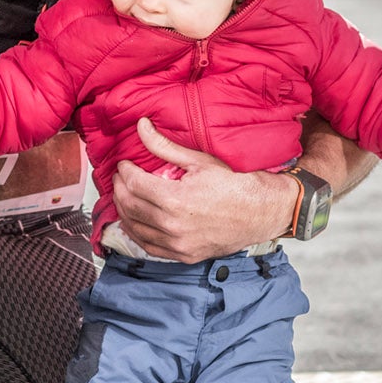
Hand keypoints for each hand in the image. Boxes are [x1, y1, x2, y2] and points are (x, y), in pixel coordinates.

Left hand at [110, 117, 296, 262]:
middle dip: (120, 189)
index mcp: (174, 199)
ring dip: (124, 211)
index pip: (134, 184)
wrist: (261, 211)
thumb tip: (141, 126)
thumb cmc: (235, 184)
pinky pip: (150, 247)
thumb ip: (164, 146)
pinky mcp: (184, 256)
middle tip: (120, 178)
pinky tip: (134, 222)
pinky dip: (137, 234)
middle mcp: (172, 225)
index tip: (124, 164)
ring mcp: (178, 244)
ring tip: (124, 197)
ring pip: (135, 229)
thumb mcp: (199, 160)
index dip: (124, 171)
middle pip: (130, 206)